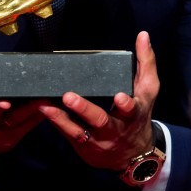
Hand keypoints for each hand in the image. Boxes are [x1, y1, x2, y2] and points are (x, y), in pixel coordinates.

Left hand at [38, 31, 159, 171]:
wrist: (133, 155)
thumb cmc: (138, 115)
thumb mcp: (147, 90)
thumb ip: (146, 62)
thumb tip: (143, 35)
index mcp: (132, 114)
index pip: (131, 109)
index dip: (126, 104)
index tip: (119, 96)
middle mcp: (115, 129)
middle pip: (100, 120)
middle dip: (84, 109)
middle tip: (69, 97)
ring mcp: (97, 140)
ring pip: (78, 131)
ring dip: (60, 118)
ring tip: (46, 105)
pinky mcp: (83, 146)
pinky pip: (67, 134)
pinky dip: (55, 122)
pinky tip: (43, 109)